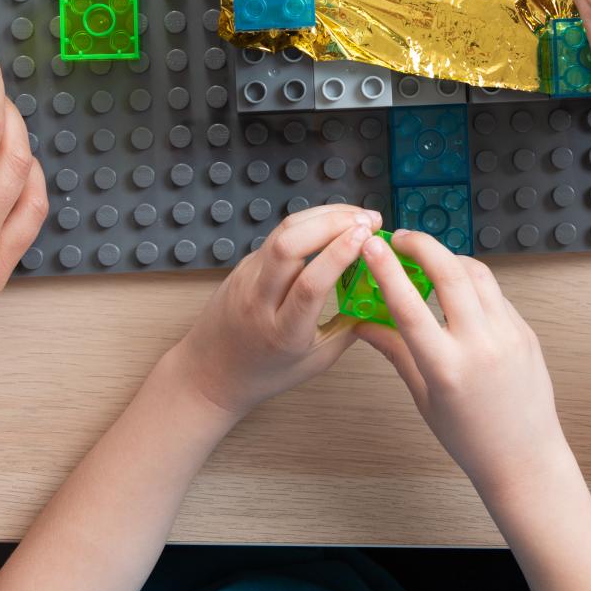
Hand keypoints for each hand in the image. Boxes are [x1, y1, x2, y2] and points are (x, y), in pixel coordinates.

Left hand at [168, 205, 379, 417]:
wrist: (210, 374)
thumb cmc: (264, 373)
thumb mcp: (315, 361)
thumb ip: (349, 330)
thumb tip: (380, 298)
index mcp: (283, 332)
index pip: (309, 284)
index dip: (338, 254)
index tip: (366, 237)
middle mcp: (260, 301)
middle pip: (289, 246)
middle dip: (331, 223)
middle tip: (368, 220)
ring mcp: (246, 278)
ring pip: (282, 234)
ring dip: (321, 216)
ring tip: (355, 216)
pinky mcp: (243, 265)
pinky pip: (276, 237)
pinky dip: (307, 224)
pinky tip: (331, 224)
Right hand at [355, 231, 573, 505]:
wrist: (524, 458)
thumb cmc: (470, 438)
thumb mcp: (424, 397)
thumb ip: (396, 352)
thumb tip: (364, 323)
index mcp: (446, 367)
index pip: (409, 305)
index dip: (386, 269)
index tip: (371, 246)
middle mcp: (480, 346)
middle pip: (450, 272)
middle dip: (422, 245)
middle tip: (400, 238)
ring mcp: (508, 335)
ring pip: (477, 274)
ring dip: (449, 257)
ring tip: (428, 259)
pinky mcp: (526, 332)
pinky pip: (496, 294)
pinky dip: (473, 282)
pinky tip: (457, 290)